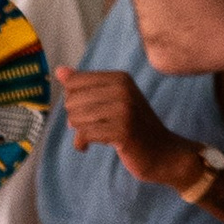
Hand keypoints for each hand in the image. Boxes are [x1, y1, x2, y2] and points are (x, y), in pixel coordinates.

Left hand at [56, 67, 192, 187]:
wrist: (164, 153)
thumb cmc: (136, 126)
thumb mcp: (114, 100)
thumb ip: (86, 85)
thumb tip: (59, 71)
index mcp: (120, 78)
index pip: (74, 81)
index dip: (72, 99)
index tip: (83, 111)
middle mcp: (123, 90)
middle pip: (73, 100)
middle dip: (74, 117)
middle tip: (87, 127)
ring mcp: (124, 111)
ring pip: (76, 118)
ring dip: (78, 131)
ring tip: (89, 136)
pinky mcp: (122, 132)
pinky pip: (85, 134)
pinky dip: (81, 143)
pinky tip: (86, 147)